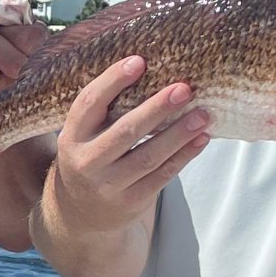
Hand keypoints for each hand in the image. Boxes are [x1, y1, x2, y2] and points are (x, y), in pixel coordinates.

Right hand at [47, 55, 208, 236]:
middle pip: (125, 131)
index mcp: (72, 136)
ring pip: (148, 156)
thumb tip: (150, 69)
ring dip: (179, 134)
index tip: (138, 61)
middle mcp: (86, 161)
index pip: (89, 103)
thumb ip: (105, 111)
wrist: (79, 216)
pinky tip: (200, 139)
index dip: (112, 81)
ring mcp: (108, 185)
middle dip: (156, 108)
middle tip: (184, 88)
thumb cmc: (90, 158)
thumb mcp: (84, 136)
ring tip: (203, 114)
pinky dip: (184, 156)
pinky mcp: (130, 202)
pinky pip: (162, 176)